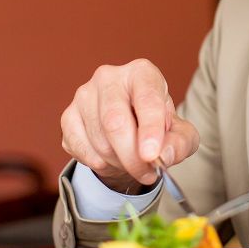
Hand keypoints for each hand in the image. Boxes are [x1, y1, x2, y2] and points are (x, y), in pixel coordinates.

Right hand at [60, 59, 198, 193]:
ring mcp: (84, 95)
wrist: (130, 129)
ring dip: (119, 162)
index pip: (146, 99)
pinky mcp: (68, 116)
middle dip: (132, 156)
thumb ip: (180, 142)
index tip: (152, 155)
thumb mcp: (180, 133)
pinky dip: (99, 163)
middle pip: (115, 121)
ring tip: (133, 162)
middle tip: (147, 174)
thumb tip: (163, 155)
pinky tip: (112, 159)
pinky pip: (80, 148)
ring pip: (99, 139)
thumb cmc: (157, 125)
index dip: (150, 129)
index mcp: (141, 73)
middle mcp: (109, 77)